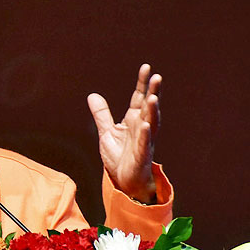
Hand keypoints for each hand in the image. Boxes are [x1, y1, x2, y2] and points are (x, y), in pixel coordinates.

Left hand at [87, 64, 160, 203]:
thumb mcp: (106, 132)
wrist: (124, 182)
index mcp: (134, 121)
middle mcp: (142, 128)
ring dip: (152, 111)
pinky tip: (145, 125)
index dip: (142, 83)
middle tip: (157, 77)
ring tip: (153, 97)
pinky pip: (144, 144)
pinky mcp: (141, 156)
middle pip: (148, 108)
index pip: (139, 98)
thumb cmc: (119, 157)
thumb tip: (92, 95)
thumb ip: (102, 114)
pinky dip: (145, 135)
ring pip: (150, 123)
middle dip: (153, 92)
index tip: (146, 67)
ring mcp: (143, 142)